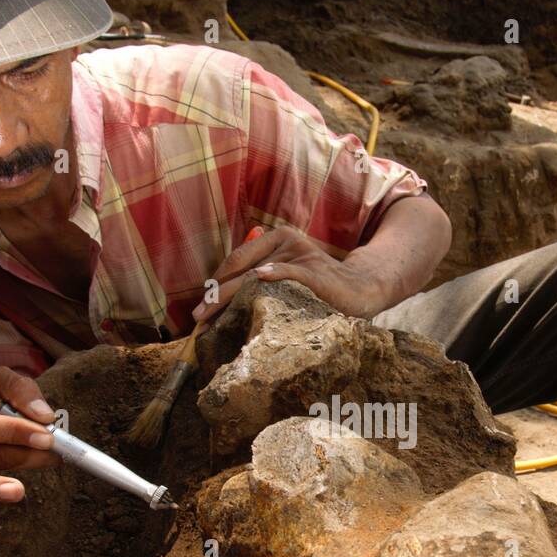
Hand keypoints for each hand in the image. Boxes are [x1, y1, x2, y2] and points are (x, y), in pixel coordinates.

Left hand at [191, 226, 391, 328]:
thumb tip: (222, 297)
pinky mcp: (313, 270)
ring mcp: (300, 254)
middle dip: (214, 294)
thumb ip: (262, 275)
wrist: (359, 288)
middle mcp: (286, 241)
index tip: (200, 307)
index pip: (237, 259)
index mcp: (277, 238)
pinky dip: (271, 276)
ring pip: (254, 275)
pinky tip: (255, 281)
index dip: (215, 282)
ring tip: (210, 315)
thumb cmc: (318, 287)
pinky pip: (286, 272)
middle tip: (197, 317)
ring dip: (229, 297)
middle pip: (240, 267)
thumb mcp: (289, 273)